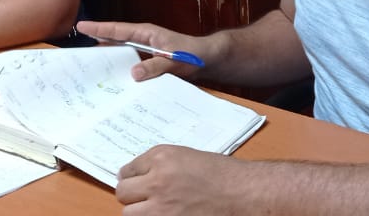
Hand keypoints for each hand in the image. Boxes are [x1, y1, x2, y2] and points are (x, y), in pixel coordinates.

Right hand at [76, 20, 208, 81]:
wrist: (208, 59)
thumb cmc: (194, 55)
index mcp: (147, 33)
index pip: (118, 30)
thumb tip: (133, 73)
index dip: (99, 28)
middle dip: (96, 43)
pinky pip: (129, 63)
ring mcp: (145, 51)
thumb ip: (155, 67)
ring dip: (107, 58)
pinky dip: (120, 69)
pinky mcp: (149, 61)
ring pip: (120, 53)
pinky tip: (113, 80)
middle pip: (115, 40)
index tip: (81, 26)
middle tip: (77, 52)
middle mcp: (143, 40)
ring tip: (88, 67)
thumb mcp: (175, 61)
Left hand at [116, 145, 255, 215]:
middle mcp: (157, 181)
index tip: (138, 183)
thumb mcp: (188, 158)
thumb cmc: (223, 175)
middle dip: (133, 196)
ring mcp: (161, 208)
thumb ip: (161, 165)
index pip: (128, 170)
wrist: (245, 194)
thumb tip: (139, 177)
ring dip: (140, 212)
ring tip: (156, 210)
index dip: (134, 178)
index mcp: (162, 158)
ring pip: (129, 213)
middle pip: (123, 192)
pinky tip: (166, 214)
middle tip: (145, 198)